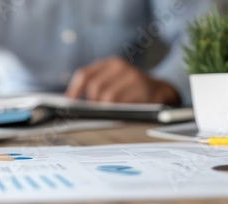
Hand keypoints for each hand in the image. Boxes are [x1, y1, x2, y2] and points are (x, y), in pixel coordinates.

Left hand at [66, 57, 180, 104]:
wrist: (159, 91)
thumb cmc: (129, 90)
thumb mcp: (114, 82)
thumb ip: (97, 87)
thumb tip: (73, 103)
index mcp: (110, 63)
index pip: (85, 74)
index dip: (75, 89)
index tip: (69, 102)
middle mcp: (120, 66)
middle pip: (95, 87)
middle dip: (92, 103)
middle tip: (92, 113)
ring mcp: (132, 76)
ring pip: (108, 96)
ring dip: (104, 109)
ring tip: (105, 115)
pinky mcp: (142, 89)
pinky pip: (123, 103)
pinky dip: (116, 111)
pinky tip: (117, 114)